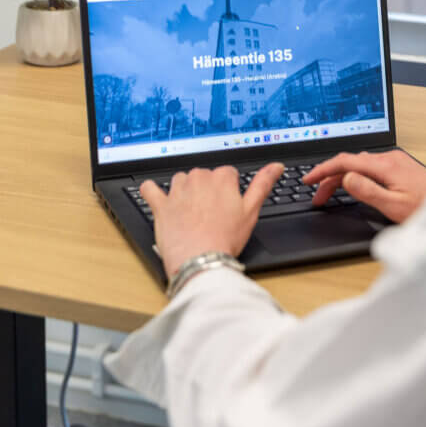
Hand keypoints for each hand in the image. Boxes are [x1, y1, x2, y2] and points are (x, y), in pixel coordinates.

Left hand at [140, 163, 284, 279]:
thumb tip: (276, 166)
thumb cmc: (225, 239)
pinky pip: (150, 189)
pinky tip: (157, 198)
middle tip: (212, 213)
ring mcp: (177, 190)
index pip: (227, 174)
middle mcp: (198, 178)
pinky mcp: (160, 204)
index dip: (229, 190)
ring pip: (181, 180)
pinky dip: (152, 192)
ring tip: (191, 213)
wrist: (200, 260)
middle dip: (207, 190)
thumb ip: (263, 184)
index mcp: (221, 178)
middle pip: (204, 176)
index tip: (228, 205)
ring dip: (184, 191)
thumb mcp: (251, 211)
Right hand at [303, 149, 425, 224]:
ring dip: (342, 177)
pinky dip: (356, 175)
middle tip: (317, 196)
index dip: (323, 170)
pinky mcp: (401, 167)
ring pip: (360, 164)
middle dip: (330, 177)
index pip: (345, 162)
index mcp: (385, 166)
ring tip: (330, 194)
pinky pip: (371, 167)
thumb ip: (367, 191)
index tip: (309, 180)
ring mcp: (396, 161)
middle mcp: (390, 158)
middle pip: (351, 162)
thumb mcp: (393, 206)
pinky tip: (353, 186)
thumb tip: (346, 178)